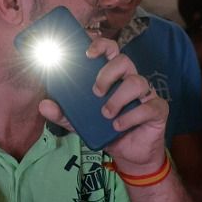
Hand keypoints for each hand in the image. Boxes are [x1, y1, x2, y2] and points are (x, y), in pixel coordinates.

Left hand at [37, 36, 168, 174]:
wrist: (129, 156)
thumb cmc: (106, 130)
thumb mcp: (80, 123)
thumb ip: (63, 113)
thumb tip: (44, 104)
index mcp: (113, 77)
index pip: (111, 50)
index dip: (101, 46)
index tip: (87, 54)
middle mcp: (130, 80)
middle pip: (124, 60)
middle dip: (107, 74)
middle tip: (95, 92)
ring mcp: (146, 94)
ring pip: (137, 82)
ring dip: (118, 98)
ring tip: (106, 114)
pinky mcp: (157, 110)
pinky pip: (148, 106)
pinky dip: (130, 116)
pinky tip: (118, 126)